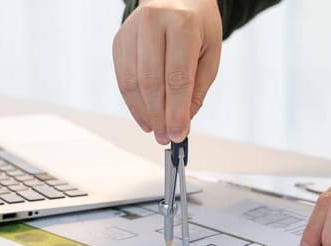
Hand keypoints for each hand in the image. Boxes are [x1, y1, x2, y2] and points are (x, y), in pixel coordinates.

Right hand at [112, 0, 222, 143]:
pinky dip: (133, 102)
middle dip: (160, 116)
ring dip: (144, 113)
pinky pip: (122, 77)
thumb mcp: (210, 53)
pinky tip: (145, 115)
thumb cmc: (198, 25)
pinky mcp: (119, 40)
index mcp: (182, 24)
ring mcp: (131, 30)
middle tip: (167, 137)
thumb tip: (182, 121)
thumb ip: (198, 87)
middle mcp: (153, 23)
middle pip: (151, 82)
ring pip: (132, 82)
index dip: (177, 111)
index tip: (180, 133)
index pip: (177, 77)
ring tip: (157, 130)